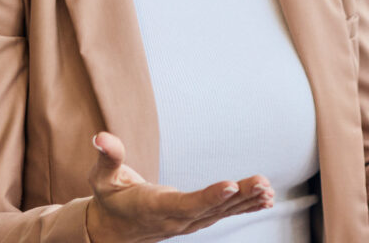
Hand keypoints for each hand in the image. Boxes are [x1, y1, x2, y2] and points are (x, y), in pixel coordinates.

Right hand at [83, 132, 274, 242]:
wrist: (114, 230)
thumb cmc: (109, 198)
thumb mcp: (101, 178)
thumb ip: (107, 157)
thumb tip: (100, 137)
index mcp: (154, 208)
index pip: (185, 204)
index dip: (208, 196)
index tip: (229, 184)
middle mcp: (176, 218)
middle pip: (211, 208)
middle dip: (238, 196)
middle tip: (262, 183)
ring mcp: (189, 222)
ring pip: (222, 212)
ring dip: (247, 200)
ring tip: (268, 189)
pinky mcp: (197, 219)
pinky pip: (224, 213)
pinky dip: (246, 206)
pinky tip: (267, 199)